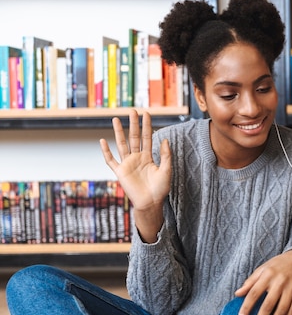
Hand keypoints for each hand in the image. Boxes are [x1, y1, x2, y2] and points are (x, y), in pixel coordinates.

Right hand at [99, 109, 171, 242]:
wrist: (150, 203)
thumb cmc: (160, 189)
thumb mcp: (166, 170)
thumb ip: (166, 155)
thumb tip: (164, 139)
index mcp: (148, 157)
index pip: (147, 137)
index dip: (147, 126)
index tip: (147, 113)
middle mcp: (137, 158)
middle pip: (134, 137)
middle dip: (133, 124)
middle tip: (132, 111)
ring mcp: (127, 164)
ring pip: (122, 144)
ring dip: (118, 132)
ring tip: (115, 119)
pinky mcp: (120, 172)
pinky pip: (111, 160)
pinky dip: (106, 151)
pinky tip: (103, 141)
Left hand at [234, 250, 291, 314]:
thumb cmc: (277, 265)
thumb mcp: (262, 269)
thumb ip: (250, 282)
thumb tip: (237, 294)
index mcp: (267, 275)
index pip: (254, 293)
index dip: (246, 308)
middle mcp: (279, 282)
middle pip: (268, 304)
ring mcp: (291, 288)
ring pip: (282, 309)